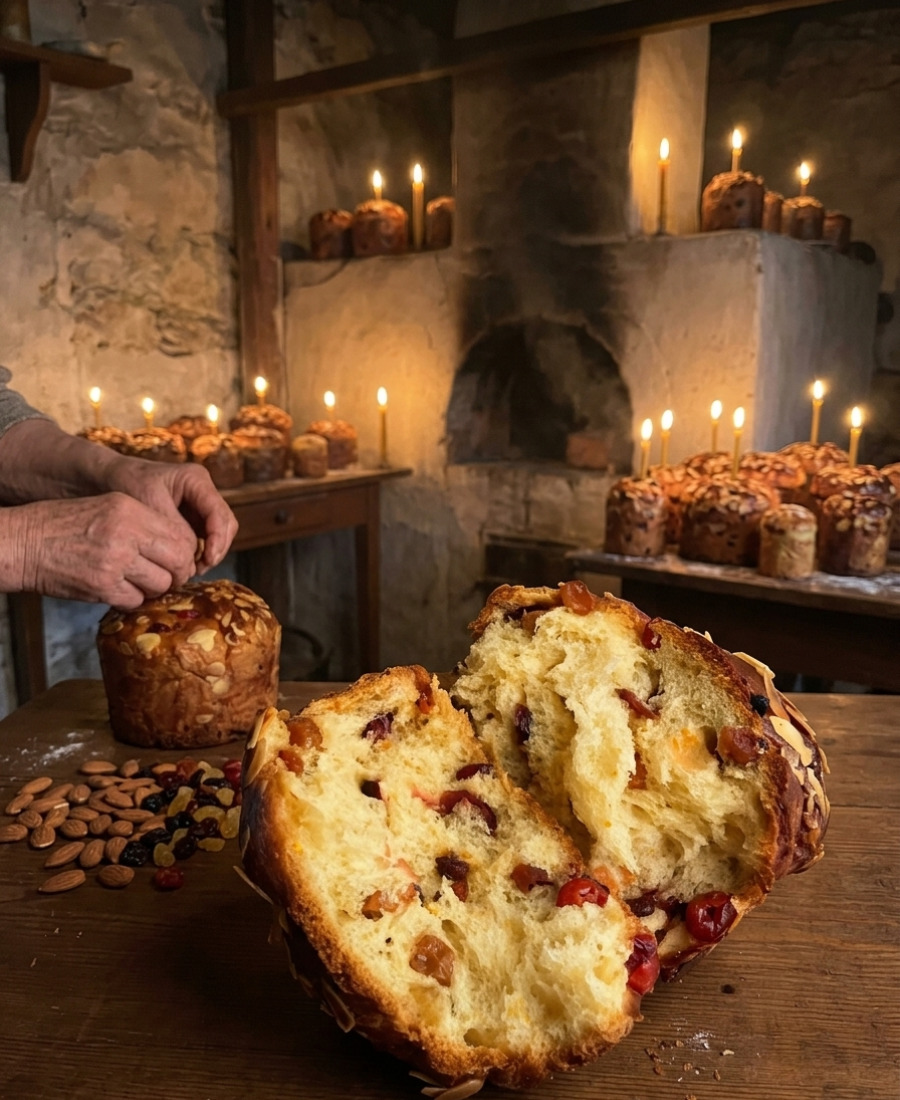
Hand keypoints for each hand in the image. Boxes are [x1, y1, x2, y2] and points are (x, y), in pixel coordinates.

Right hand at [13, 493, 201, 607]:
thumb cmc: (63, 524)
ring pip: (160, 584)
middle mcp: (127, 533)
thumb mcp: (107, 507)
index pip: (180, 536)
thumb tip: (178, 547)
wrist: (23, 542)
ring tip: (138, 582)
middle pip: (178, 562)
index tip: (178, 561)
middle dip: (177, 574)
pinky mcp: (102, 586)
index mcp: (131, 509)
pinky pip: (135, 600)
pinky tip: (119, 589)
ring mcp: (115, 561)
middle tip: (168, 577)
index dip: (185, 553)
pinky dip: (131, 599)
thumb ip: (143, 523)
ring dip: (153, 588)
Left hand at [103, 459, 237, 571]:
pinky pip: (204, 538)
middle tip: (199, 569)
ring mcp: (198, 506)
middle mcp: (203, 492)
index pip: (220, 513)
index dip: (218, 538)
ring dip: (208, 553)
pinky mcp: (191, 518)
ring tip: (189, 570)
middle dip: (216, 548)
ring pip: (218, 534)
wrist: (106, 478)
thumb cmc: (126, 484)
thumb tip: (191, 557)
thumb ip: (173, 530)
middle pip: (226, 524)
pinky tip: (183, 565)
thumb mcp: (148, 505)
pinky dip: (198, 553)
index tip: (208, 559)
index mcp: (196, 480)